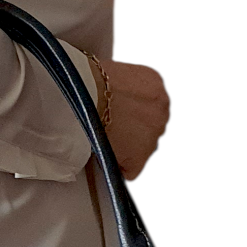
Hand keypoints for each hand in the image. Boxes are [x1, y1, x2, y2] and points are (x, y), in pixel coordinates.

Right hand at [93, 58, 169, 179]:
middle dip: (131, 133)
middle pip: (148, 130)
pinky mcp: (140, 158)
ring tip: (104, 139)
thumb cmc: (89, 83)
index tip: (115, 116)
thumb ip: (125, 91)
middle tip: (108, 129)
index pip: (149, 109)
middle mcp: (162, 109)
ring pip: (141, 151)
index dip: (130, 115)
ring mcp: (153, 135)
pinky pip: (130, 170)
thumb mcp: (116, 75)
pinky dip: (118, 166)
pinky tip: (104, 153)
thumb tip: (117, 104)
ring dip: (125, 149)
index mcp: (156, 85)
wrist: (84, 95)